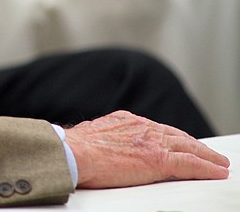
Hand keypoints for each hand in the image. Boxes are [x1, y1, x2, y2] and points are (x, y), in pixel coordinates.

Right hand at [65, 111, 229, 188]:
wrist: (73, 153)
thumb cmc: (74, 150)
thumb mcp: (91, 136)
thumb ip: (104, 138)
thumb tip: (101, 148)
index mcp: (125, 120)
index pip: (156, 128)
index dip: (172, 137)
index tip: (180, 142)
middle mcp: (141, 126)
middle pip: (177, 135)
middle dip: (195, 145)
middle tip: (210, 153)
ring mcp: (151, 141)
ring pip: (189, 147)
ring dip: (207, 156)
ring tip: (220, 163)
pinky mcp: (158, 159)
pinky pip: (190, 163)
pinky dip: (207, 168)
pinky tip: (217, 171)